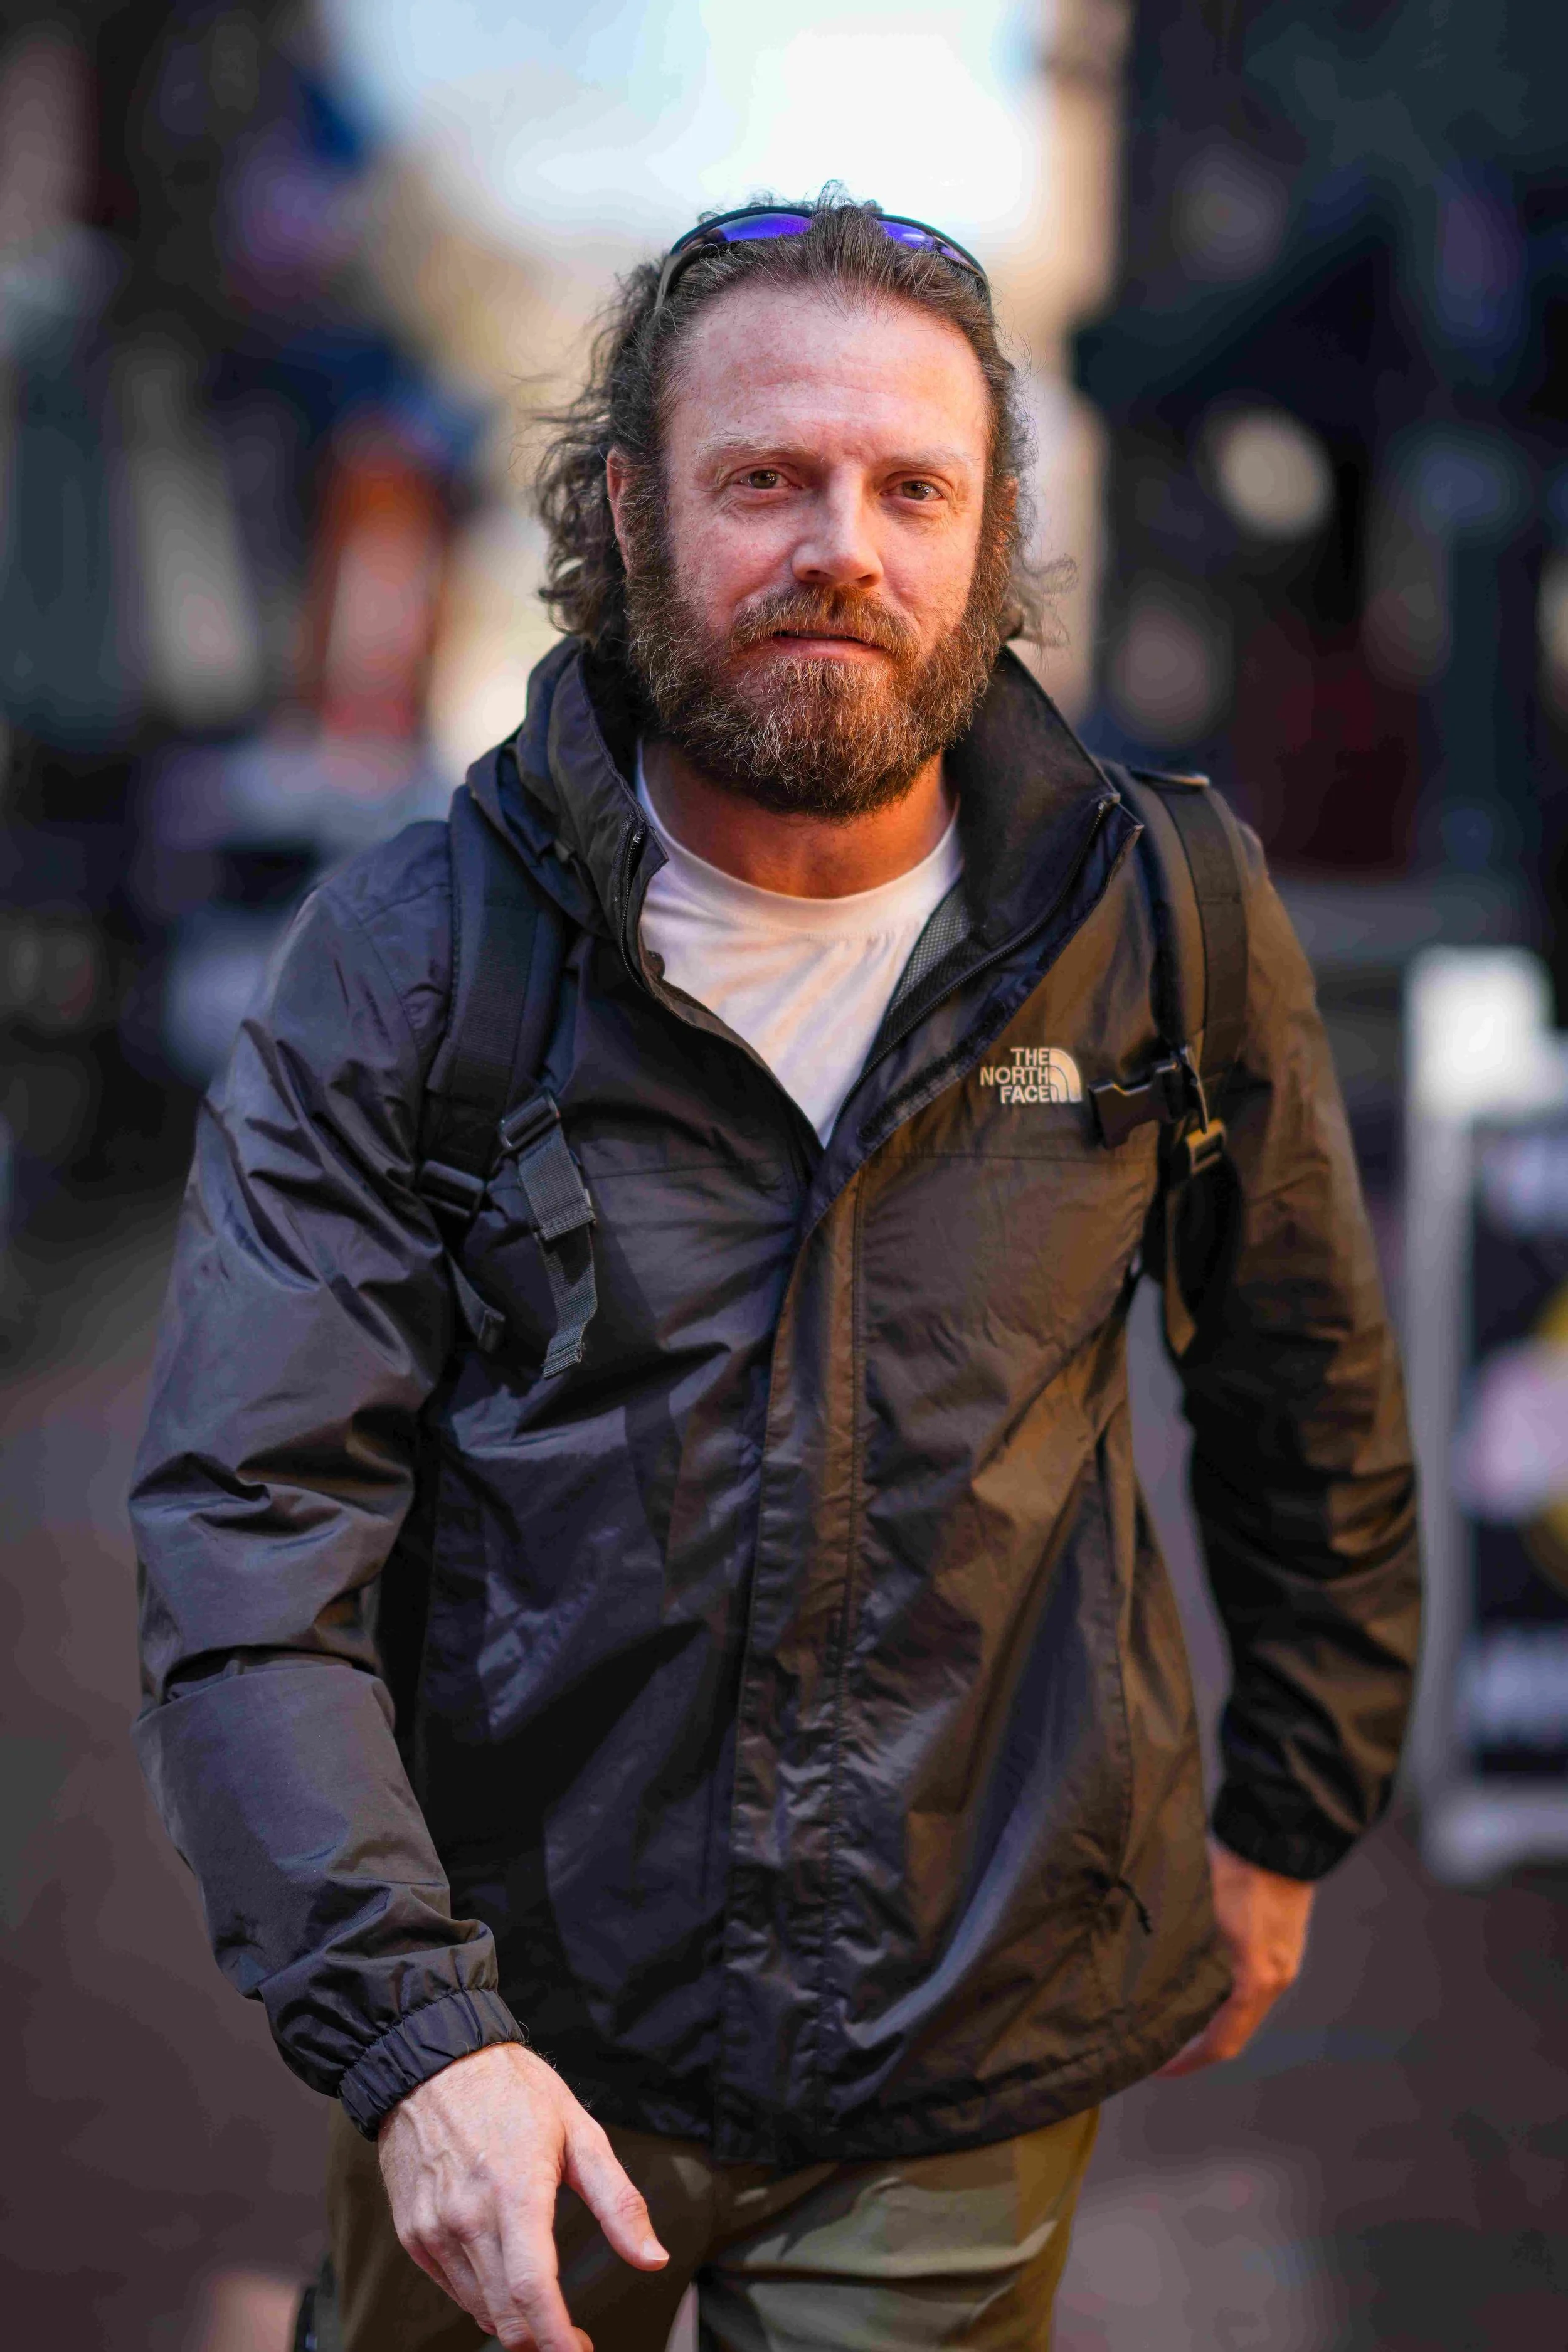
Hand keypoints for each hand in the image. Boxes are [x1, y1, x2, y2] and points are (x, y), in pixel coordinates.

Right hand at [378, 2042, 667, 2349]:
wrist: (431, 2060)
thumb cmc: (511, 2089)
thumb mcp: (578, 2130)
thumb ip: (618, 2201)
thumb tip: (653, 2257)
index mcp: (515, 2190)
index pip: (533, 2291)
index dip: (557, 2338)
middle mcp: (468, 2217)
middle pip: (505, 2315)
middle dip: (542, 2339)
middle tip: (570, 2336)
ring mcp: (434, 2229)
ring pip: (478, 2309)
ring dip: (513, 2320)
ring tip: (540, 2300)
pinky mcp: (413, 2233)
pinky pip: (453, 2289)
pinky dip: (482, 2297)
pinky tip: (502, 2273)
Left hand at [1158, 1839, 1314, 2077]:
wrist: (1280, 1832)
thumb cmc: (1235, 1865)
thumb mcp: (1195, 1910)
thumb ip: (1176, 1948)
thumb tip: (1140, 1976)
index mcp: (1254, 1977)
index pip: (1221, 2042)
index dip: (1187, 2061)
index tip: (1158, 2067)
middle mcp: (1275, 1976)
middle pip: (1235, 2030)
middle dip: (1197, 2040)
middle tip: (1158, 2038)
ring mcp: (1283, 1961)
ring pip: (1243, 2007)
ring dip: (1212, 2013)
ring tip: (1172, 2007)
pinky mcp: (1283, 1943)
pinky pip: (1253, 1983)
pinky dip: (1227, 1991)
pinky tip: (1200, 1975)